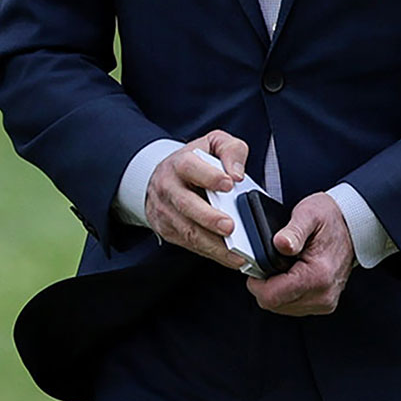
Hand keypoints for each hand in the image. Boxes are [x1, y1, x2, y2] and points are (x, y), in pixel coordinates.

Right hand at [144, 129, 249, 269]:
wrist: (163, 176)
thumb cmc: (195, 160)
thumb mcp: (214, 143)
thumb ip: (231, 150)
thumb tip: (237, 173)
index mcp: (180, 163)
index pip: (191, 168)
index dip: (210, 176)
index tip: (230, 183)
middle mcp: (168, 188)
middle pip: (187, 205)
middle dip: (209, 218)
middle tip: (230, 226)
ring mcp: (165, 212)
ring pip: (188, 231)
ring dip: (212, 244)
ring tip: (236, 252)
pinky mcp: (168, 231)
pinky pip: (189, 245)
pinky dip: (210, 253)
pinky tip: (229, 257)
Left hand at [246, 192, 355, 315]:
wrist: (354, 226)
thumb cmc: (331, 219)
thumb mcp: (309, 214)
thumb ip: (293, 230)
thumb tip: (280, 243)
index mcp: (318, 275)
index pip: (272, 296)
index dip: (256, 281)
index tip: (257, 265)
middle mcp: (323, 295)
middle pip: (274, 304)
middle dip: (265, 284)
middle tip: (271, 262)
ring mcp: (325, 302)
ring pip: (281, 308)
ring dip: (276, 289)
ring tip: (284, 266)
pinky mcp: (324, 304)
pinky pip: (293, 306)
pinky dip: (286, 292)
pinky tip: (292, 274)